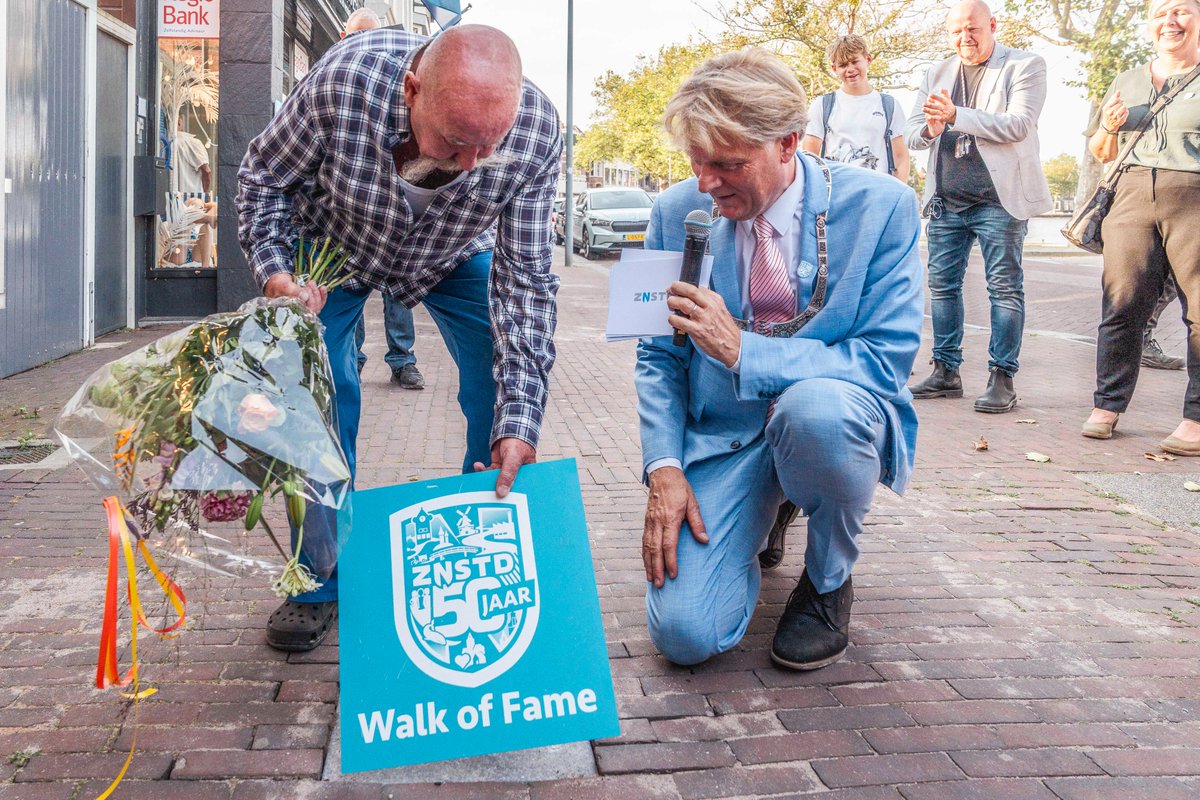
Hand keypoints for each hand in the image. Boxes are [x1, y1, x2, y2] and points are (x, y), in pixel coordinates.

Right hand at [264, 272, 327, 314]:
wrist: (277, 279)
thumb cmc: (277, 284)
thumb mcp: (283, 285)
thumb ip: (292, 290)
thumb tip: (305, 297)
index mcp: (291, 312)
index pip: (305, 313)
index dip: (310, 302)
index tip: (306, 289)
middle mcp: (298, 312)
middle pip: (313, 310)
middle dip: (314, 295)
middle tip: (310, 283)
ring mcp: (304, 308)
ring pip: (317, 306)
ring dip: (317, 294)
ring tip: (312, 283)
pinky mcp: (308, 303)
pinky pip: (319, 303)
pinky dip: (322, 295)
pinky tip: (323, 288)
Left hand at [473, 438, 535, 497]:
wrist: (510, 430)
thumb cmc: (518, 443)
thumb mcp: (513, 458)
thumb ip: (507, 475)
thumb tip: (501, 493)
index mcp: (526, 476)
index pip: (519, 491)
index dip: (510, 498)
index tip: (499, 501)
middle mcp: (517, 477)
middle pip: (506, 489)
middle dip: (495, 492)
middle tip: (485, 494)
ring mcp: (506, 473)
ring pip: (495, 482)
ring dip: (486, 479)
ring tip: (479, 476)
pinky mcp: (497, 468)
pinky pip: (489, 474)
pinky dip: (482, 471)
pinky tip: (478, 466)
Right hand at [642, 467, 707, 587]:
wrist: (663, 474)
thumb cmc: (680, 488)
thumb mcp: (693, 503)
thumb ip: (697, 522)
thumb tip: (704, 540)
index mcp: (670, 518)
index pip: (669, 544)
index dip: (670, 561)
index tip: (673, 574)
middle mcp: (657, 522)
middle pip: (655, 550)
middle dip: (657, 568)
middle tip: (659, 584)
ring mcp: (649, 522)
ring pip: (647, 547)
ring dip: (648, 564)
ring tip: (651, 579)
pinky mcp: (646, 521)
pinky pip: (643, 541)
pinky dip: (644, 554)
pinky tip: (646, 563)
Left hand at [666, 282, 741, 367]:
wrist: (733, 346)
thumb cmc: (725, 329)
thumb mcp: (720, 309)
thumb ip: (707, 302)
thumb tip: (692, 296)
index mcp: (715, 300)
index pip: (696, 287)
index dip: (682, 286)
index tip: (676, 288)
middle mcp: (709, 307)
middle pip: (689, 291)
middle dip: (676, 288)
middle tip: (670, 291)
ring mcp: (703, 319)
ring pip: (682, 304)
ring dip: (672, 303)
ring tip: (671, 306)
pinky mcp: (697, 331)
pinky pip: (679, 321)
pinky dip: (672, 319)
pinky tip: (673, 320)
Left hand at [922, 89, 956, 137]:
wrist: (953, 114)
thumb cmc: (948, 104)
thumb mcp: (948, 98)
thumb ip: (945, 92)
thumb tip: (940, 88)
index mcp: (946, 102)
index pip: (941, 99)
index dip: (935, 97)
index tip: (929, 95)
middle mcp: (944, 108)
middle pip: (936, 106)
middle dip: (930, 105)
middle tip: (923, 104)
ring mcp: (943, 113)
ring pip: (935, 112)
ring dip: (928, 111)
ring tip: (922, 109)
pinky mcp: (941, 118)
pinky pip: (935, 117)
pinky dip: (931, 117)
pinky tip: (926, 115)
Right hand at [1101, 91, 1127, 132]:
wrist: (1107, 126)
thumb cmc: (1108, 114)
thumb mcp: (1108, 106)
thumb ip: (1113, 98)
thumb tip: (1118, 91)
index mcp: (1106, 108)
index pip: (1116, 100)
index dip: (1118, 100)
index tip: (1117, 102)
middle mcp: (1110, 113)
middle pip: (1120, 104)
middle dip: (1121, 104)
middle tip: (1119, 107)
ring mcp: (1115, 117)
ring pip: (1124, 107)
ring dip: (1123, 108)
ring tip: (1121, 110)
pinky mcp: (1120, 120)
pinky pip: (1126, 112)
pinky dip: (1126, 112)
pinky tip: (1123, 113)